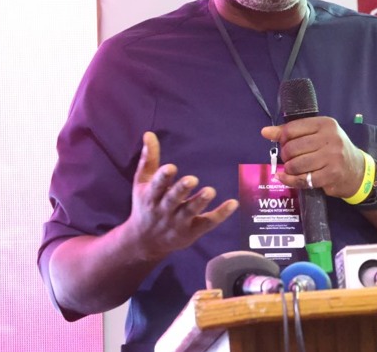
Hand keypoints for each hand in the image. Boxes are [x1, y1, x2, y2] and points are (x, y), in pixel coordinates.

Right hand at [126, 131, 237, 260]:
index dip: (163, 178)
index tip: (171, 168)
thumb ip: (149, 159)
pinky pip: (207, 223)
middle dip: (181, 190)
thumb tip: (149, 133)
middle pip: (173, 199)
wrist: (145, 242)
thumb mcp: (143, 182)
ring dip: (200, 201)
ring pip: (190, 212)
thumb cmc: (145, 205)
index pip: (157, 186)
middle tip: (192, 179)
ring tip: (210, 191)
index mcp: (151, 196)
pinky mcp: (192, 231)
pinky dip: (220, 214)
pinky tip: (233, 203)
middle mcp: (164, 210)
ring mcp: (178, 222)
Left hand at [261, 117, 364, 197]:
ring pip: (296, 164)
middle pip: (292, 148)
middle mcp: (330, 138)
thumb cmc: (332, 150)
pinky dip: (290, 180)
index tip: (284, 144)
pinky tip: (287, 178)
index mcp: (325, 124)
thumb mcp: (316, 135)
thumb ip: (291, 132)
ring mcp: (332, 157)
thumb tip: (265, 132)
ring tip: (292, 168)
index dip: (282, 138)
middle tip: (289, 158)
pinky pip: (302, 179)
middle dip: (285, 155)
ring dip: (288, 169)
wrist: (356, 170)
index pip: (292, 129)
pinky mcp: (330, 175)